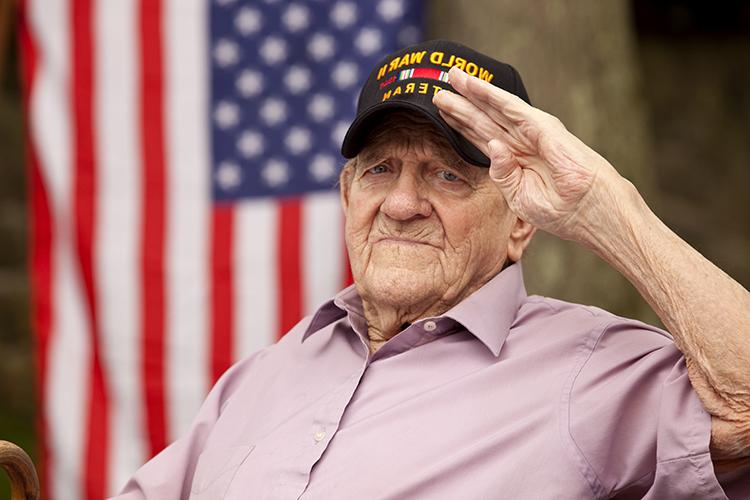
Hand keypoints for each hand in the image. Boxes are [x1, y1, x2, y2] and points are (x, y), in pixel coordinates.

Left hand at [433, 66, 623, 241]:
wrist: (590, 212)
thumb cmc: (561, 210)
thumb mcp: (520, 197)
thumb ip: (502, 173)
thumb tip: (491, 145)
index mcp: (515, 161)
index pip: (481, 137)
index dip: (461, 124)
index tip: (440, 113)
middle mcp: (521, 143)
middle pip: (484, 119)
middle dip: (461, 104)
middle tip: (438, 90)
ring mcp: (533, 133)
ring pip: (495, 108)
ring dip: (473, 92)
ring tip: (452, 76)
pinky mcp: (544, 128)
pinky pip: (513, 108)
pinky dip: (493, 95)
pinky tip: (475, 86)